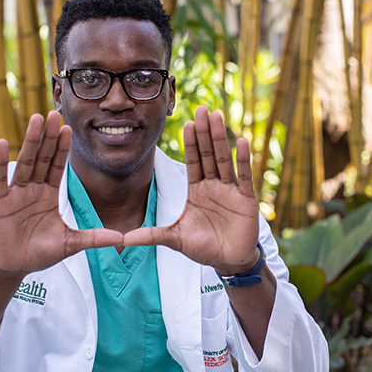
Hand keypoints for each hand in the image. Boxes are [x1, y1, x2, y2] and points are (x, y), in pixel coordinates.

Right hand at [0, 111, 122, 276]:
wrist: (15, 265)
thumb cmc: (41, 253)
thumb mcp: (70, 244)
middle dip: (49, 137)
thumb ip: (93, 238)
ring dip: (30, 141)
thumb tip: (122, 238)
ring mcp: (16, 193)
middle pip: (43, 158)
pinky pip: (1, 179)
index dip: (63, 148)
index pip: (58, 166)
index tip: (70, 129)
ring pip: (25, 163)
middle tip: (54, 113)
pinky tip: (2, 143)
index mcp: (49, 194)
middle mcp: (33, 189)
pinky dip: (1, 163)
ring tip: (36, 120)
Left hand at [123, 106, 261, 272]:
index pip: (193, 161)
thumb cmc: (205, 247)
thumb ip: (152, 235)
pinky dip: (243, 160)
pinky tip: (242, 141)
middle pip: (208, 154)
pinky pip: (244, 177)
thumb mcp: (175, 239)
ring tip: (218, 117)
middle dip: (205, 132)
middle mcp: (214, 185)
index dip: (190, 142)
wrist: (228, 262)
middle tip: (202, 108)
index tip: (187, 122)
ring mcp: (231, 191)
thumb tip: (125, 238)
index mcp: (198, 190)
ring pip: (224, 160)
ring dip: (221, 138)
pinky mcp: (246, 200)